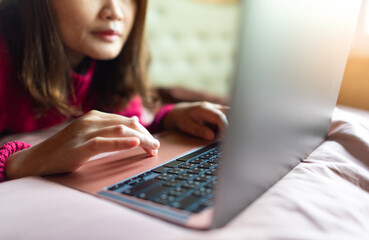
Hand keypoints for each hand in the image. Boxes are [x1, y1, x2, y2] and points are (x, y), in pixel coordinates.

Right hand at [5, 110, 159, 178]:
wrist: (37, 159)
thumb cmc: (65, 148)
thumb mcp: (89, 134)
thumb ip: (109, 127)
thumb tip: (134, 122)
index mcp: (95, 116)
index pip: (127, 122)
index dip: (143, 132)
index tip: (154, 142)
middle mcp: (92, 120)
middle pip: (127, 125)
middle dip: (146, 136)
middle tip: (157, 147)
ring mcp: (86, 132)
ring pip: (121, 131)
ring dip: (141, 139)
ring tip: (154, 148)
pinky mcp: (81, 146)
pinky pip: (105, 142)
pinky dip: (122, 142)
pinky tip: (136, 144)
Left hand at [162, 101, 228, 140]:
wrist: (178, 112)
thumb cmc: (182, 119)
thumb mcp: (187, 126)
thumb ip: (199, 131)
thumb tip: (211, 136)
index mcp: (204, 109)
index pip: (220, 116)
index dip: (224, 127)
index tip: (221, 136)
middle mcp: (211, 106)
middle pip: (229, 112)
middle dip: (229, 124)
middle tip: (222, 135)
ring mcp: (215, 107)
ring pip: (229, 114)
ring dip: (227, 124)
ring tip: (218, 133)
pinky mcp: (216, 111)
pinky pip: (225, 116)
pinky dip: (224, 123)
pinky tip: (217, 130)